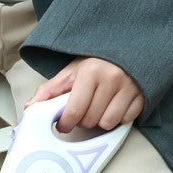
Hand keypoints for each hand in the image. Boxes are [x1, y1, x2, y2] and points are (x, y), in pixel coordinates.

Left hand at [25, 57, 143, 132]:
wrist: (128, 48)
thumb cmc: (95, 64)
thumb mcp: (70, 72)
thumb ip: (49, 90)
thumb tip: (29, 108)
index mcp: (90, 71)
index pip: (74, 112)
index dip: (65, 123)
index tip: (63, 124)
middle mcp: (111, 78)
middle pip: (89, 121)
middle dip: (82, 120)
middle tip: (83, 110)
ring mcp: (129, 87)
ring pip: (107, 123)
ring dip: (100, 121)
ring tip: (98, 108)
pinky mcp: (142, 95)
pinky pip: (125, 121)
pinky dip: (118, 118)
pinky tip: (114, 106)